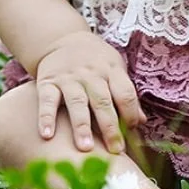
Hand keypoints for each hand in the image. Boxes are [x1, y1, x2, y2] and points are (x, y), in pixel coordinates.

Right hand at [34, 32, 144, 153]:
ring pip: (77, 102)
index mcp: (112, 70)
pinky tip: (47, 135)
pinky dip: (46, 117)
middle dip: (110, 126)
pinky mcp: (48, 82)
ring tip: (85, 148)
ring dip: (81, 125)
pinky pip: (47, 101)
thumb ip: (125, 94)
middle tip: (115, 150)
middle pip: (102, 101)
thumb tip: (141, 121)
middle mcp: (91, 74)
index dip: (130, 114)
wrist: (62, 39)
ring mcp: (69, 78)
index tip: (132, 134)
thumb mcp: (115, 69)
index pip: (125, 93)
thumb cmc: (95, 60)